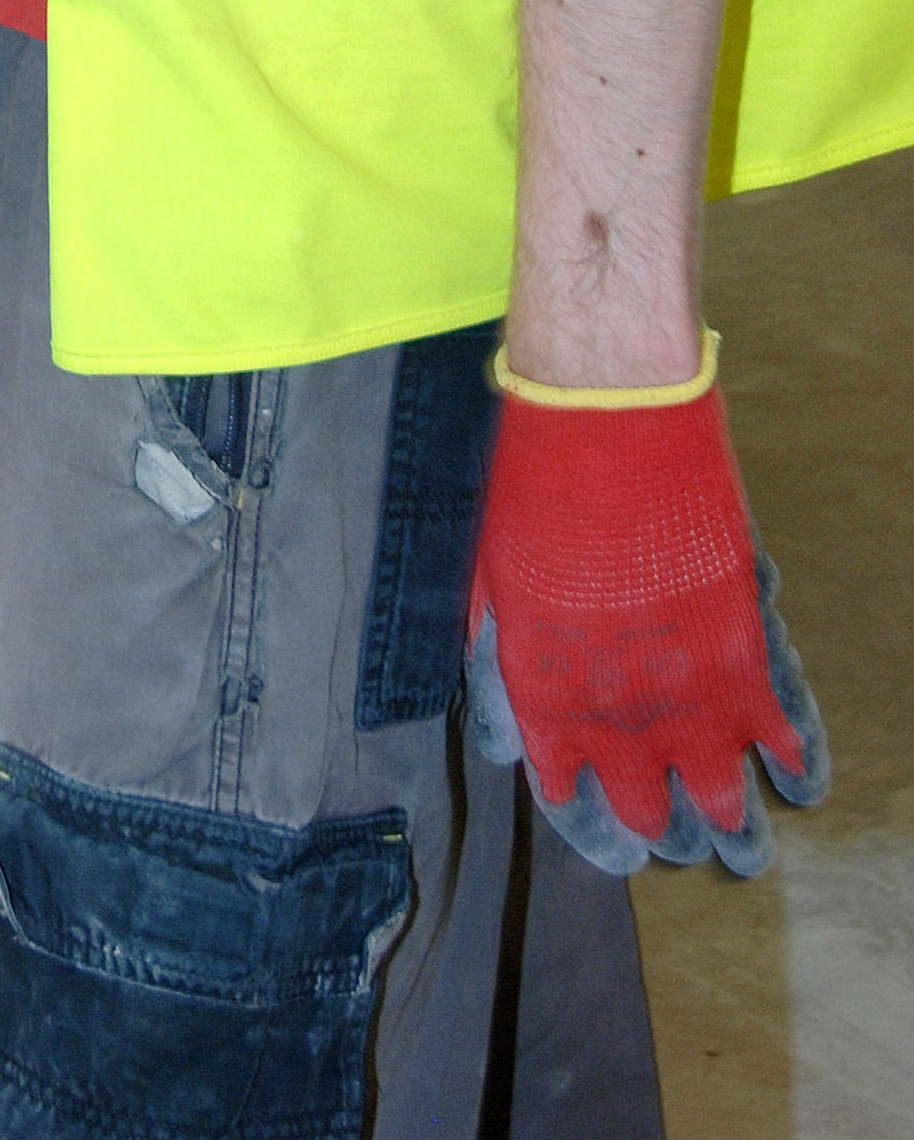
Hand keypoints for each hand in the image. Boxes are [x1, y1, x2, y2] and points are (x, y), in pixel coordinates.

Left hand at [464, 384, 827, 876]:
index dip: (592, 822)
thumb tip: (502, 741)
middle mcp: (615, 722)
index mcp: (543, 704)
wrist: (603, 429)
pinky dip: (792, 763)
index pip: (568, 796)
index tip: (611, 835)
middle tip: (677, 841)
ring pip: (718, 797)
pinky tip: (795, 784)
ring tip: (742, 854)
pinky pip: (779, 737)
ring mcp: (685, 698)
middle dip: (661, 831)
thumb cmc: (529, 493)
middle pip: (646, 810)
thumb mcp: (487, 587)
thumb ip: (497, 669)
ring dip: (732, 829)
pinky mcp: (742, 662)